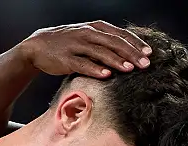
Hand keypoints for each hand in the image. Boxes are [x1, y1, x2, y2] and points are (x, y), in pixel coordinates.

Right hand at [16, 21, 151, 78]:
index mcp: (95, 28)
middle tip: (146, 64)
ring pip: (100, 52)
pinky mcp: (65, 59)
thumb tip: (129, 53)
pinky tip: (106, 75)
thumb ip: (105, 43)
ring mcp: (76, 45)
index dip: (135, 43)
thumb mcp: (87, 37)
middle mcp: (87, 34)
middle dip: (131, 53)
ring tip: (131, 69)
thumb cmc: (68, 43)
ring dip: (116, 60)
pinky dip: (95, 69)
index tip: (149, 53)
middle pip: (113, 42)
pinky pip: (82, 64)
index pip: (120, 34)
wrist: (37, 46)